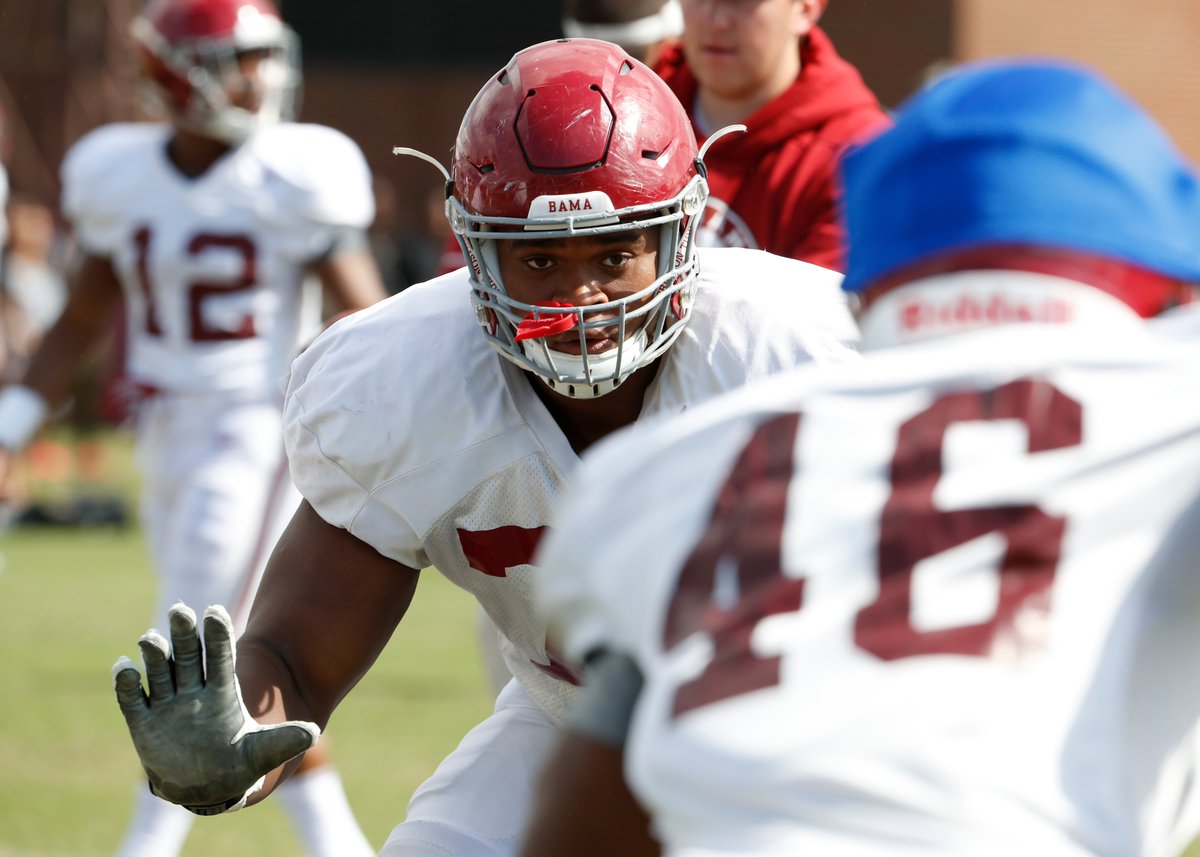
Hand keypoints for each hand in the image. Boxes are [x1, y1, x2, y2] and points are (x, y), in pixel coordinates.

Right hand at [112, 603, 319, 814]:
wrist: (206, 786)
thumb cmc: (237, 764)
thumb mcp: (262, 753)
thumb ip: (284, 741)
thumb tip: (313, 733)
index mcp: (222, 694)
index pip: (220, 659)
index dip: (217, 637)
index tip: (216, 612)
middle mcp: (193, 693)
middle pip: (188, 658)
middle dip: (184, 636)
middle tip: (181, 610)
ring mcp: (168, 706)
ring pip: (160, 673)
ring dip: (154, 656)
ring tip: (150, 638)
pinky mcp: (144, 724)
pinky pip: (132, 701)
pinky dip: (126, 685)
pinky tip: (123, 667)